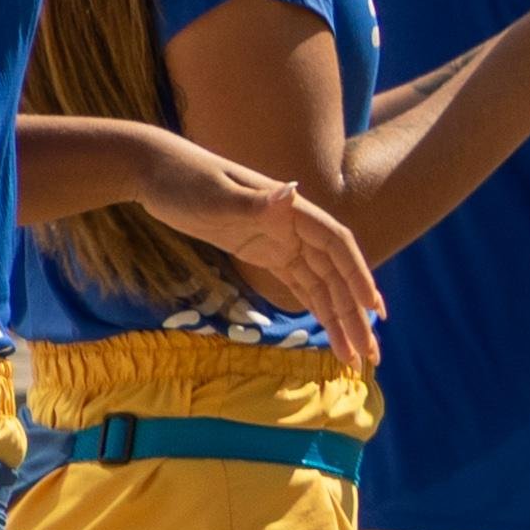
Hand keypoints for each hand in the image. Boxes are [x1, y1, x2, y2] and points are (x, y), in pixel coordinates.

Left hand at [126, 146, 379, 368]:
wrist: (157, 173)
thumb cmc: (184, 180)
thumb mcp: (216, 194)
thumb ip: (255, 202)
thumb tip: (291, 193)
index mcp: (293, 211)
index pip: (337, 247)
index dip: (358, 277)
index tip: (373, 310)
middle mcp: (297, 227)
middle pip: (336, 275)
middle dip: (354, 314)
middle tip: (369, 354)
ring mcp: (283, 242)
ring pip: (322, 286)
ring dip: (341, 319)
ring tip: (354, 356)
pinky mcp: (267, 254)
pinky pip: (301, 286)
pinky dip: (318, 308)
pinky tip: (332, 330)